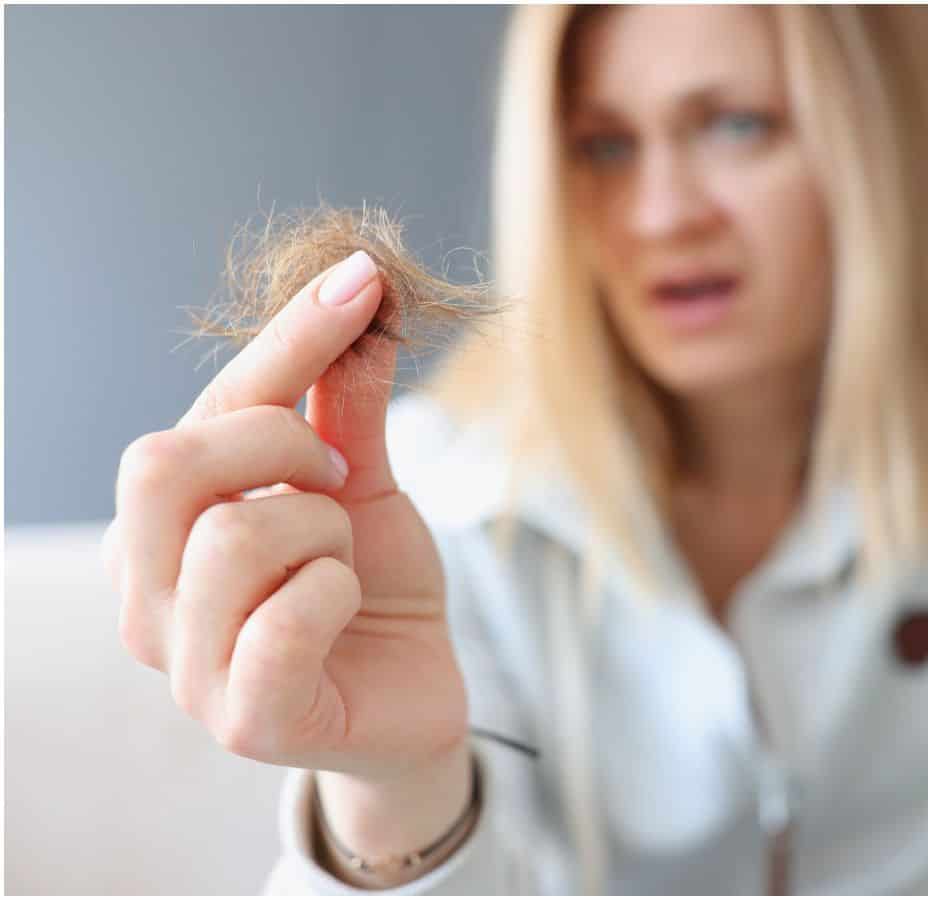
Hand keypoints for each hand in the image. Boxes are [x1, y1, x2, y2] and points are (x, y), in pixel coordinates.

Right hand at [105, 250, 467, 788]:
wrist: (416, 693)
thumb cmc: (372, 587)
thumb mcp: (364, 481)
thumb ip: (345, 400)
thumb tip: (356, 287)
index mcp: (159, 524)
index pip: (201, 411)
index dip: (288, 340)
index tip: (364, 280)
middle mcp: (145, 591)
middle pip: (162, 466)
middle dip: (281, 448)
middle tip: (340, 480)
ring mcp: (185, 664)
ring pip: (232, 539)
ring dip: (324, 533)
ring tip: (342, 563)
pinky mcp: (245, 721)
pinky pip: (283, 625)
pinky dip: (336, 597)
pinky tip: (347, 610)